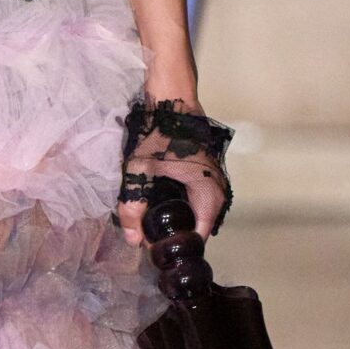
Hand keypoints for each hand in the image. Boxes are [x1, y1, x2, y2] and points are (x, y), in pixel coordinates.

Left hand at [114, 94, 233, 250]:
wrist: (173, 98)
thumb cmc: (160, 131)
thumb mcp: (140, 168)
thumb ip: (133, 205)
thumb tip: (132, 239)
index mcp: (208, 193)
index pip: (198, 235)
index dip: (178, 246)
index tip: (158, 250)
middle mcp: (217, 190)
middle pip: (198, 226)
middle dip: (175, 234)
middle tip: (150, 239)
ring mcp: (214, 180)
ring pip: (197, 212)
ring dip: (177, 219)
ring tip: (152, 224)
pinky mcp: (206, 172)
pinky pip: (196, 199)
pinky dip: (181, 205)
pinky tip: (160, 204)